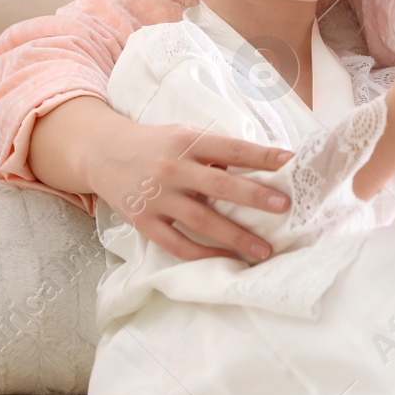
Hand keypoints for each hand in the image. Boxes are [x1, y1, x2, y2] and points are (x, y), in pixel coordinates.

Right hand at [87, 116, 293, 261]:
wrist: (103, 153)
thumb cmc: (156, 144)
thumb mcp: (184, 135)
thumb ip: (215, 151)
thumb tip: (256, 168)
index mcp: (188, 142)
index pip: (232, 148)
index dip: (262, 155)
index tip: (290, 161)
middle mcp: (173, 169)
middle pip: (220, 185)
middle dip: (255, 197)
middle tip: (285, 207)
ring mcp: (158, 198)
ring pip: (203, 221)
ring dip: (236, 237)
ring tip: (264, 250)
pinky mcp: (145, 222)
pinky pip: (177, 244)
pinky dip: (203, 254)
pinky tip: (227, 259)